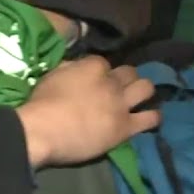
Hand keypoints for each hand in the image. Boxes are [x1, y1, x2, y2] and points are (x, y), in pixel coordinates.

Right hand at [16, 57, 159, 167]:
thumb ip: (70, 69)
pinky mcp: (126, 127)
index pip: (104, 63)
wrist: (43, 131)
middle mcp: (112, 81)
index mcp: (93, 66)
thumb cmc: (41, 104)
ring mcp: (121, 104)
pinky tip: (150, 118)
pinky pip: (151, 118)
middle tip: (118, 89)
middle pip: (129, 72)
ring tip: (137, 99)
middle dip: (125, 78)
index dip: (100, 72)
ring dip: (143, 91)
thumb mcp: (52, 75)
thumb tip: (78, 68)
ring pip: (146, 88)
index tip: (94, 81)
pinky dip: (153, 117)